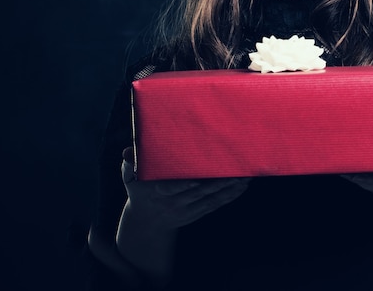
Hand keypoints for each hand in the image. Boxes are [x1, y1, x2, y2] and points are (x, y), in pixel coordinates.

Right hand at [121, 147, 250, 229]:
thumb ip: (129, 163)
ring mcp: (188, 210)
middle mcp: (176, 203)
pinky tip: (242, 186)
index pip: (174, 189)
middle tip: (235, 170)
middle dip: (218, 183)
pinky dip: (230, 196)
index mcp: (159, 192)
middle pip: (199, 193)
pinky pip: (216, 205)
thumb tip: (127, 151)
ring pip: (211, 199)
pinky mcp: (197, 213)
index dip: (186, 185)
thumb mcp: (130, 177)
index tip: (197, 179)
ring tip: (245, 176)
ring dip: (229, 189)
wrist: (147, 222)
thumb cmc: (139, 190)